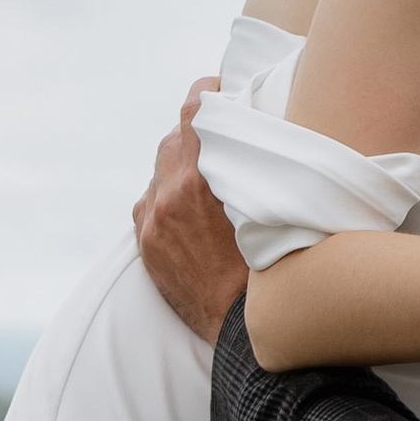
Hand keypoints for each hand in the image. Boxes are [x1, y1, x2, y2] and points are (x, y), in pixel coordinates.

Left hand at [134, 80, 248, 340]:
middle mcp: (169, 195)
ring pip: (160, 173)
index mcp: (202, 180)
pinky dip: (167, 201)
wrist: (243, 330)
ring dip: (180, 170)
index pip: (193, 109)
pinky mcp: (146, 243)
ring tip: (206, 184)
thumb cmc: (273, 268)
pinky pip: (150, 204)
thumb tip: (257, 132)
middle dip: (195, 136)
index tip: (219, 90)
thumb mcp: (273, 206)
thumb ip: (257, 165)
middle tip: (220, 140)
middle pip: (173, 140)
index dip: (207, 92)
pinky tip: (190, 215)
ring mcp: (153, 220)